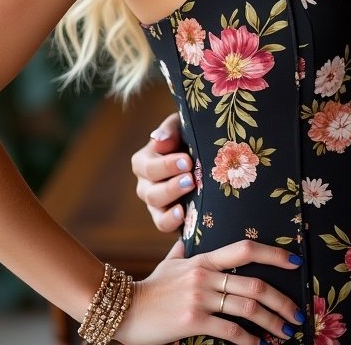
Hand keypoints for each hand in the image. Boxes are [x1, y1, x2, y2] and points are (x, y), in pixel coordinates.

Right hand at [117, 239, 304, 344]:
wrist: (121, 308)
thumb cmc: (149, 288)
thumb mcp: (169, 264)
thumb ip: (181, 253)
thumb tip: (184, 242)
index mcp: (205, 258)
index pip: (246, 248)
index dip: (274, 254)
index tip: (295, 262)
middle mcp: (206, 274)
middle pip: (254, 282)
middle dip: (281, 299)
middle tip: (298, 312)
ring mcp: (200, 297)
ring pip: (247, 307)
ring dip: (271, 321)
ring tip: (285, 331)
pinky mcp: (193, 321)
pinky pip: (229, 330)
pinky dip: (248, 339)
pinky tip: (259, 344)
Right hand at [131, 112, 191, 232]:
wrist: (207, 153)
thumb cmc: (189, 135)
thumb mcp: (181, 124)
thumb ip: (170, 129)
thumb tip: (158, 139)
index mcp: (144, 162)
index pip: (147, 167)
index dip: (166, 166)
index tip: (186, 161)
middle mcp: (146, 185)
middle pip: (151, 193)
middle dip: (171, 187)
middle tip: (191, 179)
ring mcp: (157, 205)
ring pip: (157, 211)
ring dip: (174, 205)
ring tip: (191, 194)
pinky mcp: (169, 217)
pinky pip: (165, 226)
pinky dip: (172, 223)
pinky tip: (185, 216)